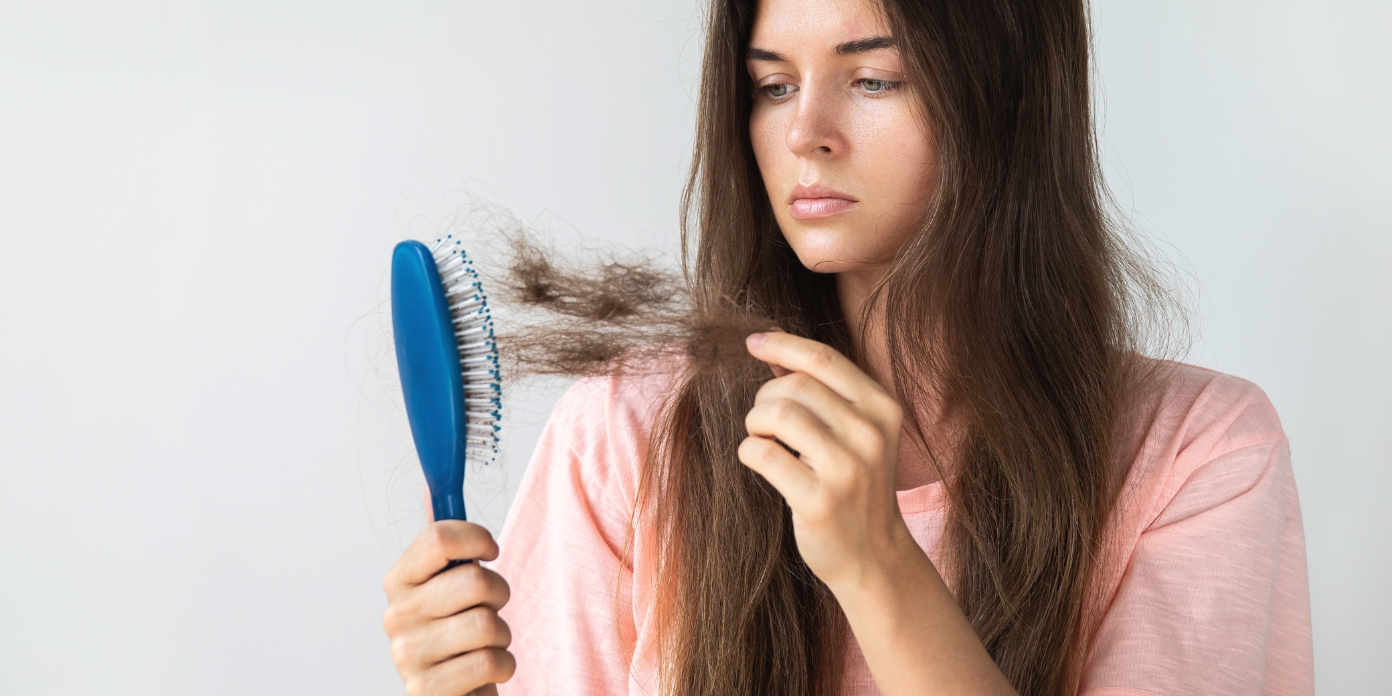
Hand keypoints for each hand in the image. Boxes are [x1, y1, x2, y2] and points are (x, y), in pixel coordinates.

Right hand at [382, 515, 514, 695]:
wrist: (454, 690)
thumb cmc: (458, 632)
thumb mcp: (447, 583)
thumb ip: (442, 542)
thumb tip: (433, 489)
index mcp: (399, 580)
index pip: (438, 538)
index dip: (477, 539)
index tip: (491, 551)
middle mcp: (396, 616)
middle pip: (474, 580)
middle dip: (499, 594)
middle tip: (490, 607)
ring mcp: (407, 656)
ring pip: (487, 623)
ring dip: (502, 634)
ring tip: (486, 642)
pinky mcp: (426, 690)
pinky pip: (489, 662)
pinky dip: (502, 665)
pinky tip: (485, 669)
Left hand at [739, 330, 914, 591]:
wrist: (874, 556)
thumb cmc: (856, 486)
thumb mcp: (857, 433)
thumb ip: (824, 391)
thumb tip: (773, 348)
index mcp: (883, 409)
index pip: (824, 359)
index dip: (782, 345)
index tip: (753, 342)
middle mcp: (870, 435)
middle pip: (795, 386)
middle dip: (766, 397)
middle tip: (764, 422)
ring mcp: (847, 469)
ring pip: (777, 415)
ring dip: (756, 424)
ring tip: (763, 440)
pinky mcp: (819, 500)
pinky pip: (763, 454)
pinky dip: (749, 451)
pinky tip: (759, 461)